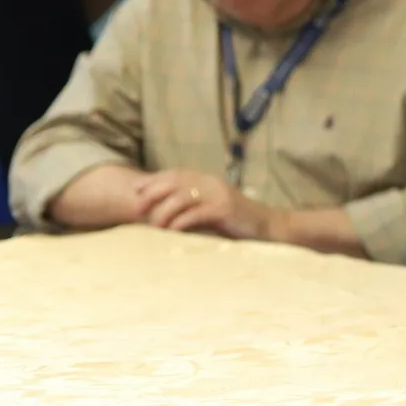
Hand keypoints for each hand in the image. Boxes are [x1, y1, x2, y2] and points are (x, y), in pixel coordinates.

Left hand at [132, 169, 279, 241]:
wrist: (269, 228)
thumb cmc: (237, 223)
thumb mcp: (211, 209)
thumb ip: (192, 206)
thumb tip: (161, 211)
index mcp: (208, 180)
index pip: (175, 174)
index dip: (153, 180)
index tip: (135, 191)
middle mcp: (212, 182)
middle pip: (175, 181)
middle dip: (153, 193)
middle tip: (138, 208)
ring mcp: (219, 194)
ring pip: (183, 196)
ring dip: (164, 210)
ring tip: (153, 225)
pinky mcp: (225, 209)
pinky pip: (197, 213)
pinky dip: (181, 221)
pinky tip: (171, 231)